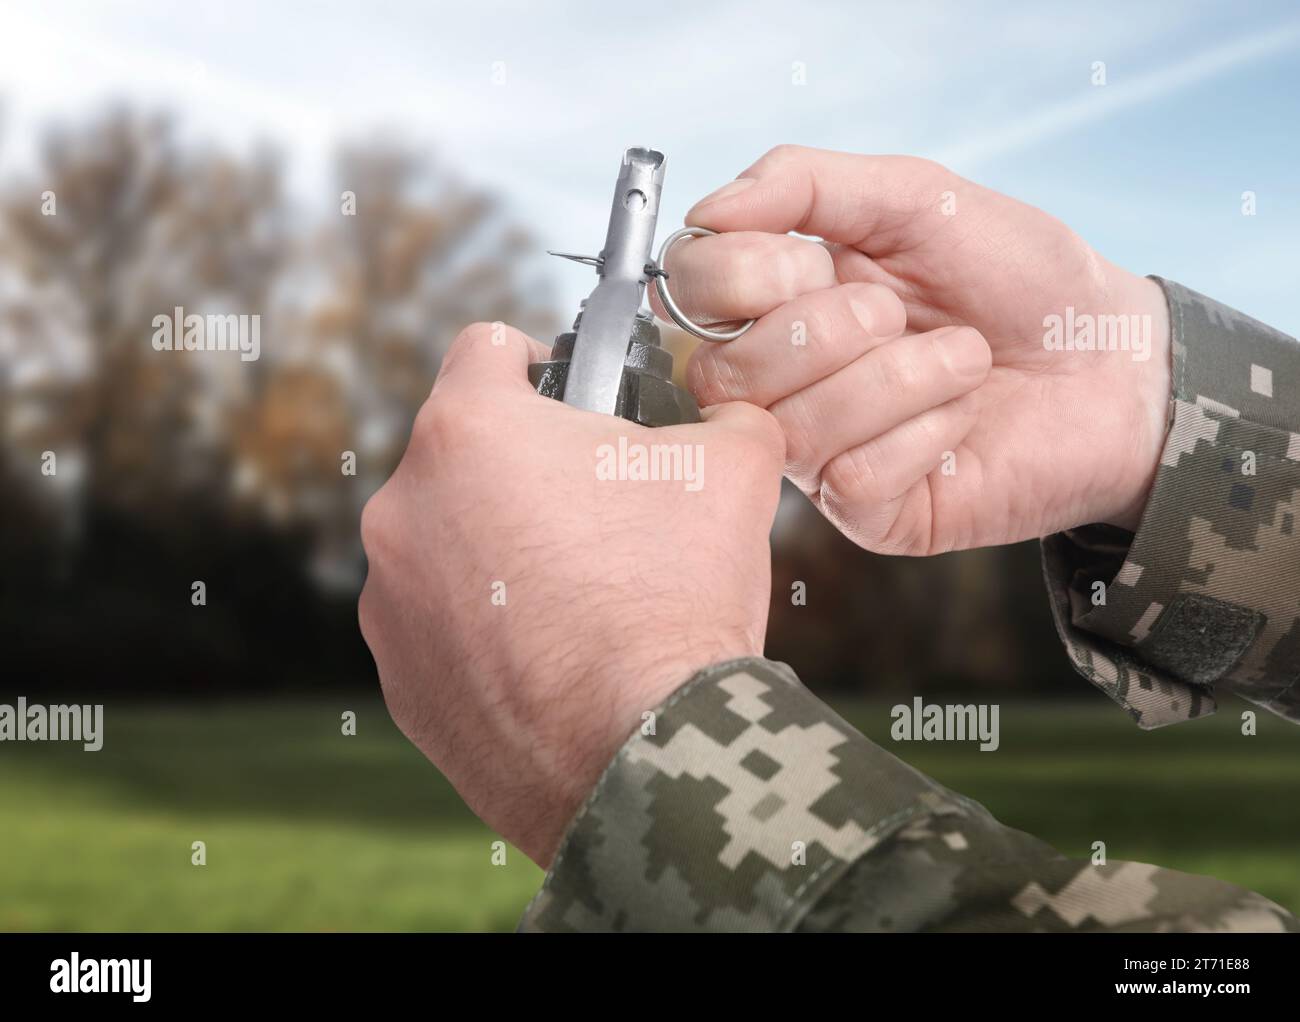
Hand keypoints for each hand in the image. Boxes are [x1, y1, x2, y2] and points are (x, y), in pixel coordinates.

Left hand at [357, 322, 784, 865]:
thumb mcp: (731, 471)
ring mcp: (387, 600)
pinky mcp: (398, 678)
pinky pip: (440, 626)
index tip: (569, 400)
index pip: (485, 349)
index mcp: (467, 432)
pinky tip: (549, 659)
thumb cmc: (675, 601)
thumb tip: (728, 419)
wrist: (644, 756)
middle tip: (595, 514)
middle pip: (464, 457)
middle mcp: (403, 509)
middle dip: (525, 473)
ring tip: (577, 599)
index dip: (540, 363)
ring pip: (446, 544)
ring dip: (498, 553)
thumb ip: (724, 418)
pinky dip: (483, 629)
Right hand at [651, 145, 1170, 553]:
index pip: (688, 289)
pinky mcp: (868, 510)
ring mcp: (820, 452)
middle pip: (721, 372)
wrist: (1114, 361)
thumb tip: (709, 208)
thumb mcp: (918, 198)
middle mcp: (785, 379)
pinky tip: (960, 421)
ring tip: (960, 360)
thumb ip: (807, 184)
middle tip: (896, 312)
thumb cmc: (1020, 278)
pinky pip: (852, 478)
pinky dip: (923, 434)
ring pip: (791, 427)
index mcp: (781, 298)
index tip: (813, 261)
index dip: (741, 275)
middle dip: (823, 330)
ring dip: (895, 378)